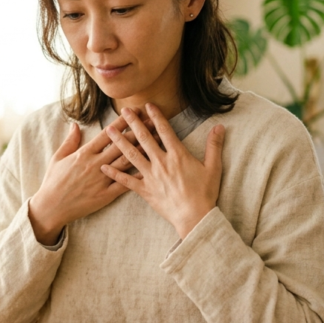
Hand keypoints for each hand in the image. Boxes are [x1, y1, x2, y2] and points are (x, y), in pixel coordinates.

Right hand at [28, 113, 155, 244]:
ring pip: (126, 161)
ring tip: (156, 141)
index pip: (107, 134)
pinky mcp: (105, 195)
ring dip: (142, 150)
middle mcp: (95, 164)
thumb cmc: (53, 182)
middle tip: (153, 122)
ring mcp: (101, 179)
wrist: (51, 207)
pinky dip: (137, 176)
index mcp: (84, 153)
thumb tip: (75, 125)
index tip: (134, 112)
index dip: (122, 122)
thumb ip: (69, 141)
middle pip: (121, 145)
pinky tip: (151, 168)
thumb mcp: (58, 158)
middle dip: (138, 132)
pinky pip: (124, 184)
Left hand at [100, 104, 224, 238]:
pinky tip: (103, 167)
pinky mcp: (145, 190)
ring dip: (120, 142)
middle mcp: (161, 162)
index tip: (147, 105)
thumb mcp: (213, 167)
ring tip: (109, 130)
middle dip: (133, 123)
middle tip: (123, 111)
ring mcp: (151, 176)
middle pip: (144, 138)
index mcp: (177, 155)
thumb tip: (220, 127)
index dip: (156, 116)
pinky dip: (115, 173)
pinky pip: (126, 181)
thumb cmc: (205, 193)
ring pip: (132, 155)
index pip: (165, 130)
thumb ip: (214, 145)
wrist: (194, 216)